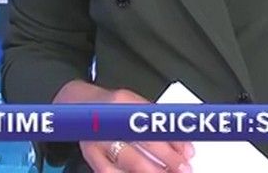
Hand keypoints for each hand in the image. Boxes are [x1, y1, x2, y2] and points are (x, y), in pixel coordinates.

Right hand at [55, 82, 194, 171]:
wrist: (79, 104)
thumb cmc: (113, 106)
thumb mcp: (135, 105)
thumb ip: (156, 123)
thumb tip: (183, 146)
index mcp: (124, 102)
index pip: (153, 124)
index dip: (173, 141)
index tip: (188, 154)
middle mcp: (108, 120)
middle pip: (140, 144)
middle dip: (165, 161)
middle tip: (182, 170)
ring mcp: (96, 139)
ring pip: (125, 160)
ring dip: (149, 171)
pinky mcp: (89, 154)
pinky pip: (107, 171)